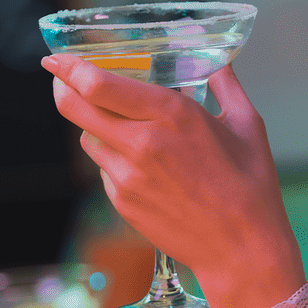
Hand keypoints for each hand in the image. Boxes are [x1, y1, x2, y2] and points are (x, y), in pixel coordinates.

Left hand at [43, 54, 305, 307]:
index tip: (57, 59)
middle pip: (74, 107)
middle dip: (62, 87)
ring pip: (87, 137)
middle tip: (63, 79)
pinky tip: (144, 166)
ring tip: (125, 126)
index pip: (98, 84)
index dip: (69, 68)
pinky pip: (104, 168)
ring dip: (96, 125)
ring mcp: (127, 175)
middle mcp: (141, 142)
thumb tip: (217, 58)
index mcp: (171, 113)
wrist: (241, 249)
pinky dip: (114, 158)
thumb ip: (224, 82)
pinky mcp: (122, 201)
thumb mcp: (246, 124)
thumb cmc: (250, 184)